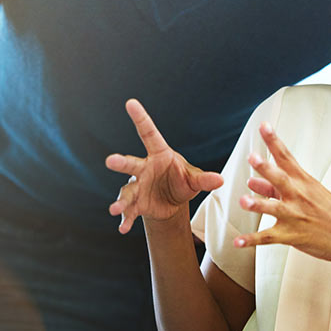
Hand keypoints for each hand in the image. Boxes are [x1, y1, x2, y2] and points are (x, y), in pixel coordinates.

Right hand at [106, 99, 222, 233]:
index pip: (149, 134)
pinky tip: (123, 228)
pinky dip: (126, 219)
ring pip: (127, 191)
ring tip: (115, 209)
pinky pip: (130, 211)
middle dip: (121, 163)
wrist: (172, 201)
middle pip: (131, 164)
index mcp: (159, 154)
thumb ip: (204, 179)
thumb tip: (219, 180)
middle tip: (110, 161)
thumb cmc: (182, 181)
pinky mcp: (137, 204)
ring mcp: (138, 186)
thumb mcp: (194, 179)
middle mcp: (144, 168)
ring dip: (121, 201)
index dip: (140, 118)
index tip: (130, 103)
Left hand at [234, 122, 330, 263]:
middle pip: (280, 179)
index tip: (264, 126)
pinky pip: (268, 238)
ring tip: (243, 201)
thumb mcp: (308, 194)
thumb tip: (251, 181)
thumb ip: (276, 188)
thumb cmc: (329, 213)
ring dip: (258, 205)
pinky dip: (252, 240)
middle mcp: (299, 197)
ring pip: (274, 209)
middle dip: (266, 168)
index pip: (286, 157)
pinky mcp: (291, 236)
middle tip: (252, 157)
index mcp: (304, 182)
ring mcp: (295, 216)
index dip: (274, 141)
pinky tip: (237, 242)